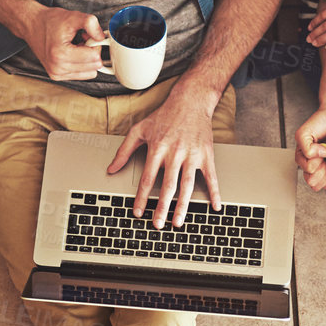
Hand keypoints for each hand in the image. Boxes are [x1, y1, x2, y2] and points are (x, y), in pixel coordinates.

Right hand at [19, 7, 107, 80]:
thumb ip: (91, 24)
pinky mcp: (56, 76)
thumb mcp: (73, 16)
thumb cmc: (50, 21)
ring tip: (76, 47)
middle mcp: (57, 68)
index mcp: (61, 54)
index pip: (95, 58)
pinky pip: (81, 75)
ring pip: (89, 73)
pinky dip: (81, 64)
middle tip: (83, 40)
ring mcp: (56, 74)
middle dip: (92, 52)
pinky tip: (72, 53)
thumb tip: (102, 38)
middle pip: (94, 67)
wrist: (32, 25)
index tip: (88, 36)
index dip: (96, 44)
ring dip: (87, 60)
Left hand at [107, 87, 220, 226]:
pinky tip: (215, 206)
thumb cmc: (163, 116)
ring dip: (183, 205)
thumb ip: (124, 151)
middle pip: (168, 185)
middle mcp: (175, 152)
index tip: (138, 212)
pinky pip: (211, 177)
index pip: (148, 178)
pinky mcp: (206, 154)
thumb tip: (110, 169)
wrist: (190, 101)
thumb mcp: (139, 130)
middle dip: (163, 207)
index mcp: (158, 148)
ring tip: (178, 221)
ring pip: (187, 184)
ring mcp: (192, 154)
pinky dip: (215, 192)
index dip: (142, 197)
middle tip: (158, 224)